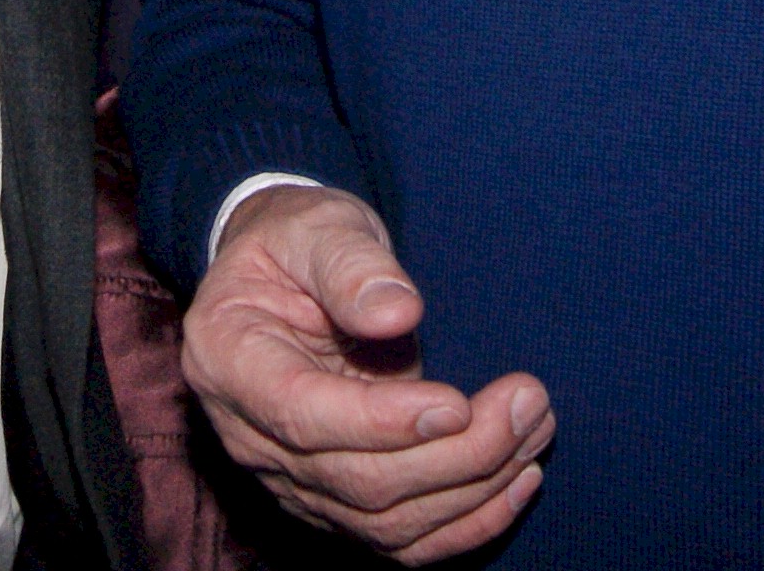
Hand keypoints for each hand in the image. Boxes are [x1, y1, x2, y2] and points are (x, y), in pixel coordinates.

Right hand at [178, 183, 552, 562]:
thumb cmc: (297, 243)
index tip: (456, 402)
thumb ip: (350, 264)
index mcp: (229, 361)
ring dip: (474, 487)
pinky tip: (518, 480)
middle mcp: (250, 437)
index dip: (380, 422)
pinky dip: (465, 522)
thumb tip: (399, 312)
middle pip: (356, 481)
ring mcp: (291, 479)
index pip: (302, 417)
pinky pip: (400, 538)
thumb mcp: (317, 225)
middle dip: (453, 455)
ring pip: (386, 521)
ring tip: (534, 426)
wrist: (285, 277)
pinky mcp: (334, 500)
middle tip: (526, 401)